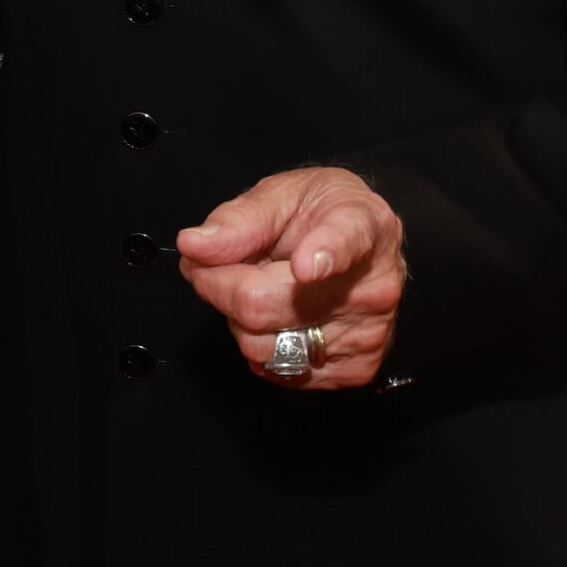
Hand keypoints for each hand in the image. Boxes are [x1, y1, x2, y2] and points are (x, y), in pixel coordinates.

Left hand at [177, 166, 406, 388]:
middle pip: (264, 306)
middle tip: (215, 265)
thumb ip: (237, 220)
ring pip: (264, 347)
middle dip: (219, 286)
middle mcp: (373, 285)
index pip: (344, 242)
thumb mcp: (280, 195)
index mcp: (360, 225)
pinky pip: (279, 371)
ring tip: (262, 288)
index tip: (305, 266)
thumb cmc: (321, 214)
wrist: (365, 243)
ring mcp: (368, 332)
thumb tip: (194, 246)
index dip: (323, 254)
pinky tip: (281, 317)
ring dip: (242, 320)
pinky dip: (263, 345)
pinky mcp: (358, 368)